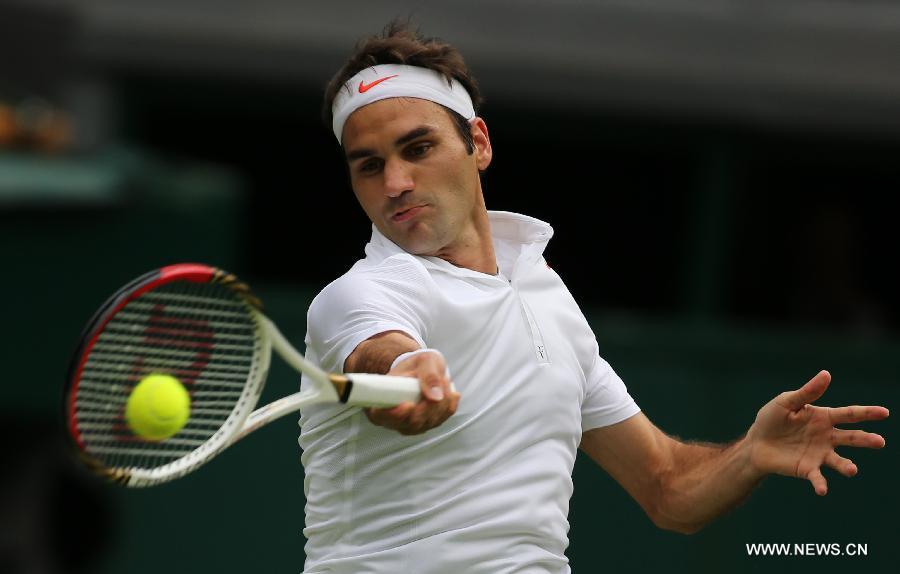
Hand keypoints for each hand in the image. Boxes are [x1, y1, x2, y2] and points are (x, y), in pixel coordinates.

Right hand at [364, 350, 460, 435]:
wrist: (422, 369)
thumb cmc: (417, 364)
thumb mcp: (424, 360)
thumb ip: (429, 375)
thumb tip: (436, 397)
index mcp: (380, 401)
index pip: (380, 416)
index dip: (395, 414)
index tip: (409, 404)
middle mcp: (393, 418)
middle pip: (411, 423)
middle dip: (428, 405)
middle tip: (439, 382)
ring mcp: (410, 424)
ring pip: (427, 423)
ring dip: (441, 403)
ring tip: (443, 381)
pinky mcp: (426, 425)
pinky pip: (441, 419)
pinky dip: (448, 405)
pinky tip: (450, 392)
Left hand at [746, 370, 888, 494]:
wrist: (756, 443)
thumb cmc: (772, 419)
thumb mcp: (786, 402)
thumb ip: (807, 392)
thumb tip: (827, 374)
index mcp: (824, 418)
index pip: (849, 414)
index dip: (867, 413)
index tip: (884, 413)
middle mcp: (827, 437)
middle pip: (851, 437)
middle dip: (866, 439)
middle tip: (880, 442)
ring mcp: (819, 454)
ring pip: (839, 461)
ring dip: (846, 466)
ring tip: (852, 470)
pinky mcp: (808, 469)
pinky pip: (818, 477)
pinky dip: (821, 484)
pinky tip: (822, 490)